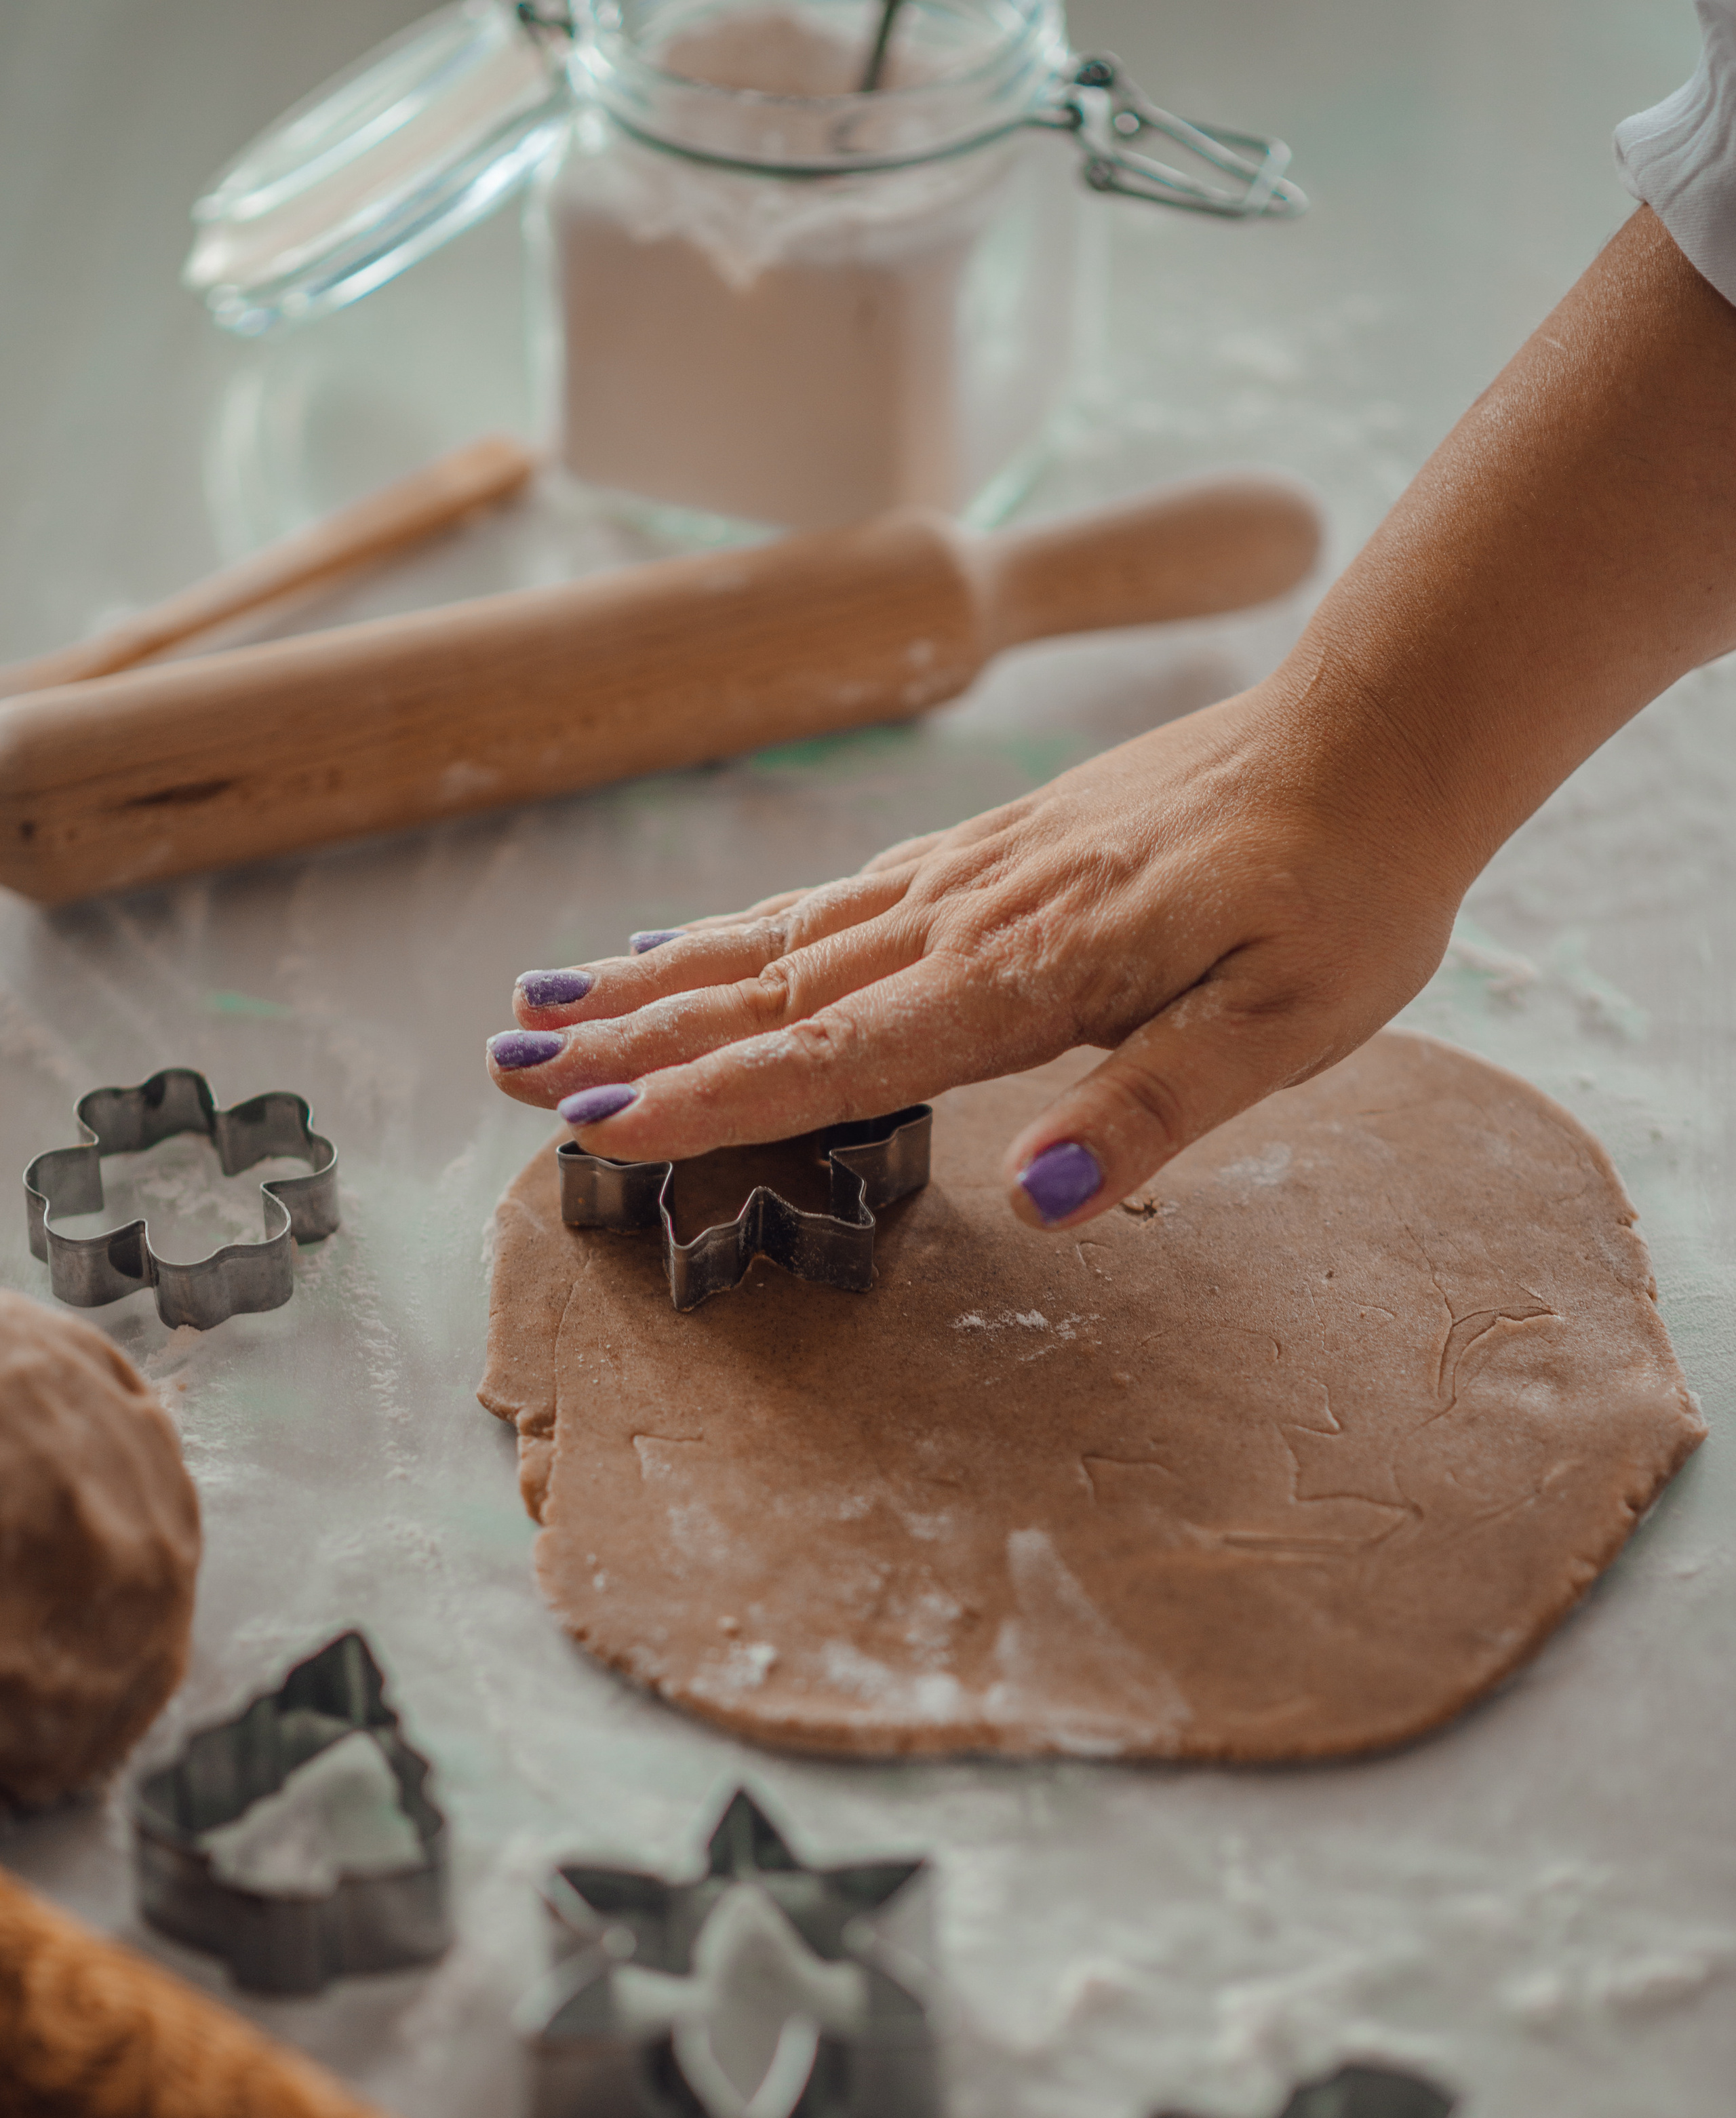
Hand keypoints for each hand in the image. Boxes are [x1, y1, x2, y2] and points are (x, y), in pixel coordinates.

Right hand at [485, 680, 1471, 1230]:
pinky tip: (687, 943)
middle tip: (506, 1068)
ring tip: (545, 1006)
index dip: (717, 1096)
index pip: (841, 1049)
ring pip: (782, 936)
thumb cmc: (1345, 889)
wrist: (1378, 732)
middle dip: (635, 1038)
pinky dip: (743, 927)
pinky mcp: (987, 849)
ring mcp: (969, 873)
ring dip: (659, 980)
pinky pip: (834, 895)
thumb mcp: (1287, 1024)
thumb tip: (1041, 1200)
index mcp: (1032, 972)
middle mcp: (972, 915)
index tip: (601, 1127)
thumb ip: (1153, 1108)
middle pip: (773, 988)